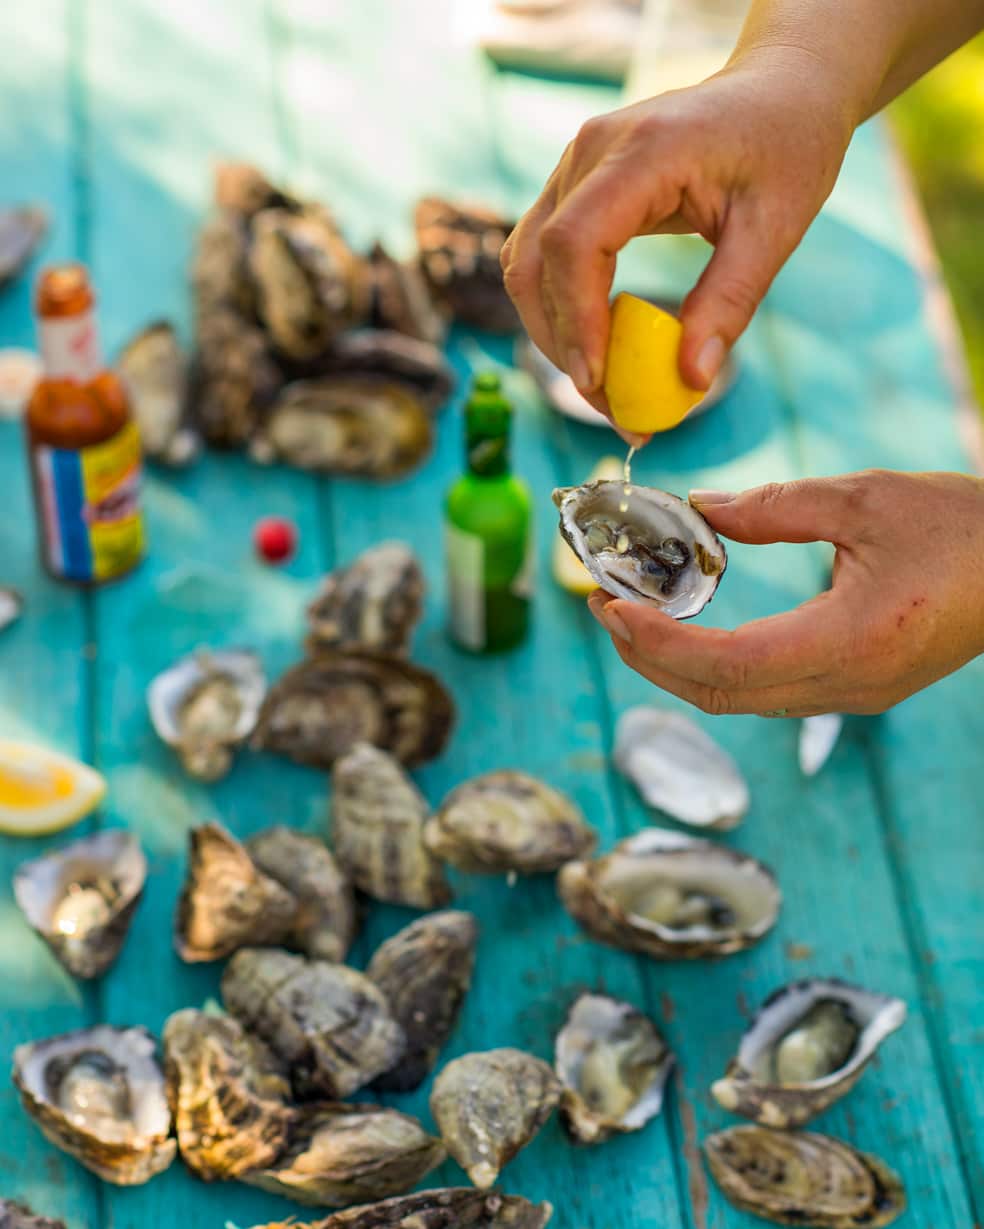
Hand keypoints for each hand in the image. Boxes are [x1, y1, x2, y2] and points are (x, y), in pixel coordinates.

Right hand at [500, 47, 855, 428]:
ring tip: (604, 386)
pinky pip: (543, 255)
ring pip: (526, 263)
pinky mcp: (574, 185)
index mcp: (642, 150)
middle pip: (533, 260)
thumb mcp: (775, 227)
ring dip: (554, 331)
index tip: (598, 382)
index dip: (576, 318)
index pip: (573, 241)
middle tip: (608, 404)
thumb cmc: (786, 147)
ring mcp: (574, 165)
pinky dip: (562, 308)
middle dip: (560, 342)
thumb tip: (690, 381)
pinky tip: (602, 345)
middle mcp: (590, 151)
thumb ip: (729, 302)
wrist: (778, 91)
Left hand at [587, 470, 983, 716]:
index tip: (609, 606)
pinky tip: (692, 625)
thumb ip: (776, 508)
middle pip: (721, 693)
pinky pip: (767, 690)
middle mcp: (845, 685)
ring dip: (677, 663)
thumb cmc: (961, 527)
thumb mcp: (865, 499)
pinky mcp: (857, 687)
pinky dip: (715, 664)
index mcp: (848, 643)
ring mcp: (853, 694)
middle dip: (649, 656)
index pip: (727, 664)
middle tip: (603, 606)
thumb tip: (699, 510)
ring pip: (740, 699)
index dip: (658, 642)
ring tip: (634, 613)